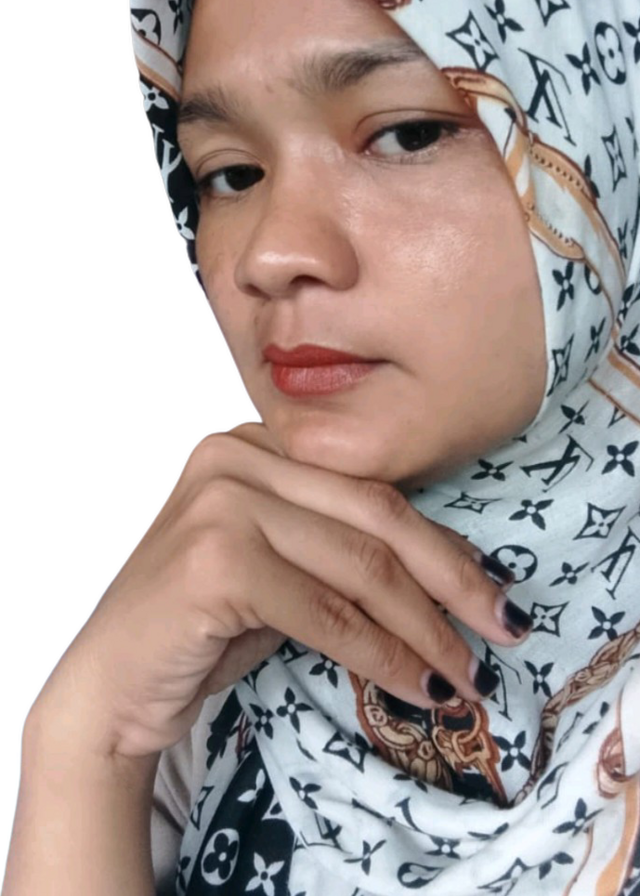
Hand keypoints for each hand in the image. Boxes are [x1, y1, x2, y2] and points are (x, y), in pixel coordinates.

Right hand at [30, 422, 528, 759]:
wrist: (108, 689)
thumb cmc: (199, 631)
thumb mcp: (280, 571)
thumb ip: (341, 549)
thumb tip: (451, 572)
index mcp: (254, 445)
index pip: (369, 488)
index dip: (440, 543)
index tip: (489, 592)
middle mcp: (235, 457)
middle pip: (374, 516)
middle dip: (451, 579)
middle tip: (503, 629)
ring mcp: (222, 503)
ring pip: (359, 565)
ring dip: (425, 628)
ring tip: (464, 673)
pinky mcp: (217, 560)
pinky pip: (327, 612)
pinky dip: (383, 655)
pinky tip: (416, 686)